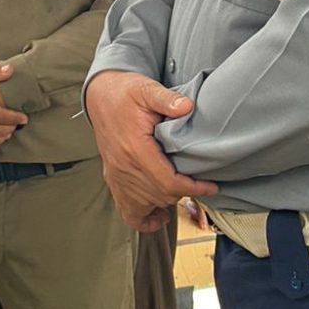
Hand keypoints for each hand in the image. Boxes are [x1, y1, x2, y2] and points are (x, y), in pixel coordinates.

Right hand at [83, 70, 216, 232]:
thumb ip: (166, 98)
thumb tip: (186, 106)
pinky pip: (126, 210)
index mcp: (134, 148)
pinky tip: (158, 216)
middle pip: (159, 195)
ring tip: (184, 192)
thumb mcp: (146, 89)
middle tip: (200, 183)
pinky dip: (143, 219)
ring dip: (167, 202)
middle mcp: (123, 167)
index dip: (193, 188)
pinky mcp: (113, 178)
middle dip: (183, 193)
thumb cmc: (123, 93)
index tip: (209, 186)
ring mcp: (116, 175)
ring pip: (146, 205)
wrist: (99, 96)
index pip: (167, 182)